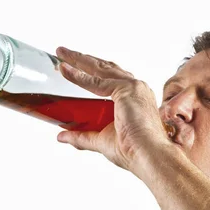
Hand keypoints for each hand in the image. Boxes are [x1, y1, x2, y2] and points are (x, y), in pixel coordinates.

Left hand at [55, 47, 172, 175]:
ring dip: (79, 60)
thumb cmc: (133, 151)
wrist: (148, 156)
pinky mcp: (127, 90)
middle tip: (62, 53)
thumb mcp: (101, 141)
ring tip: (61, 54)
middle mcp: (136, 89)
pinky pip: (96, 81)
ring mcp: (133, 87)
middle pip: (104, 68)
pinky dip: (79, 75)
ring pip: (100, 68)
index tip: (72, 67)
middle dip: (82, 60)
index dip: (90, 72)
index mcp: (134, 98)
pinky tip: (65, 70)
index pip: (109, 78)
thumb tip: (62, 136)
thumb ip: (81, 136)